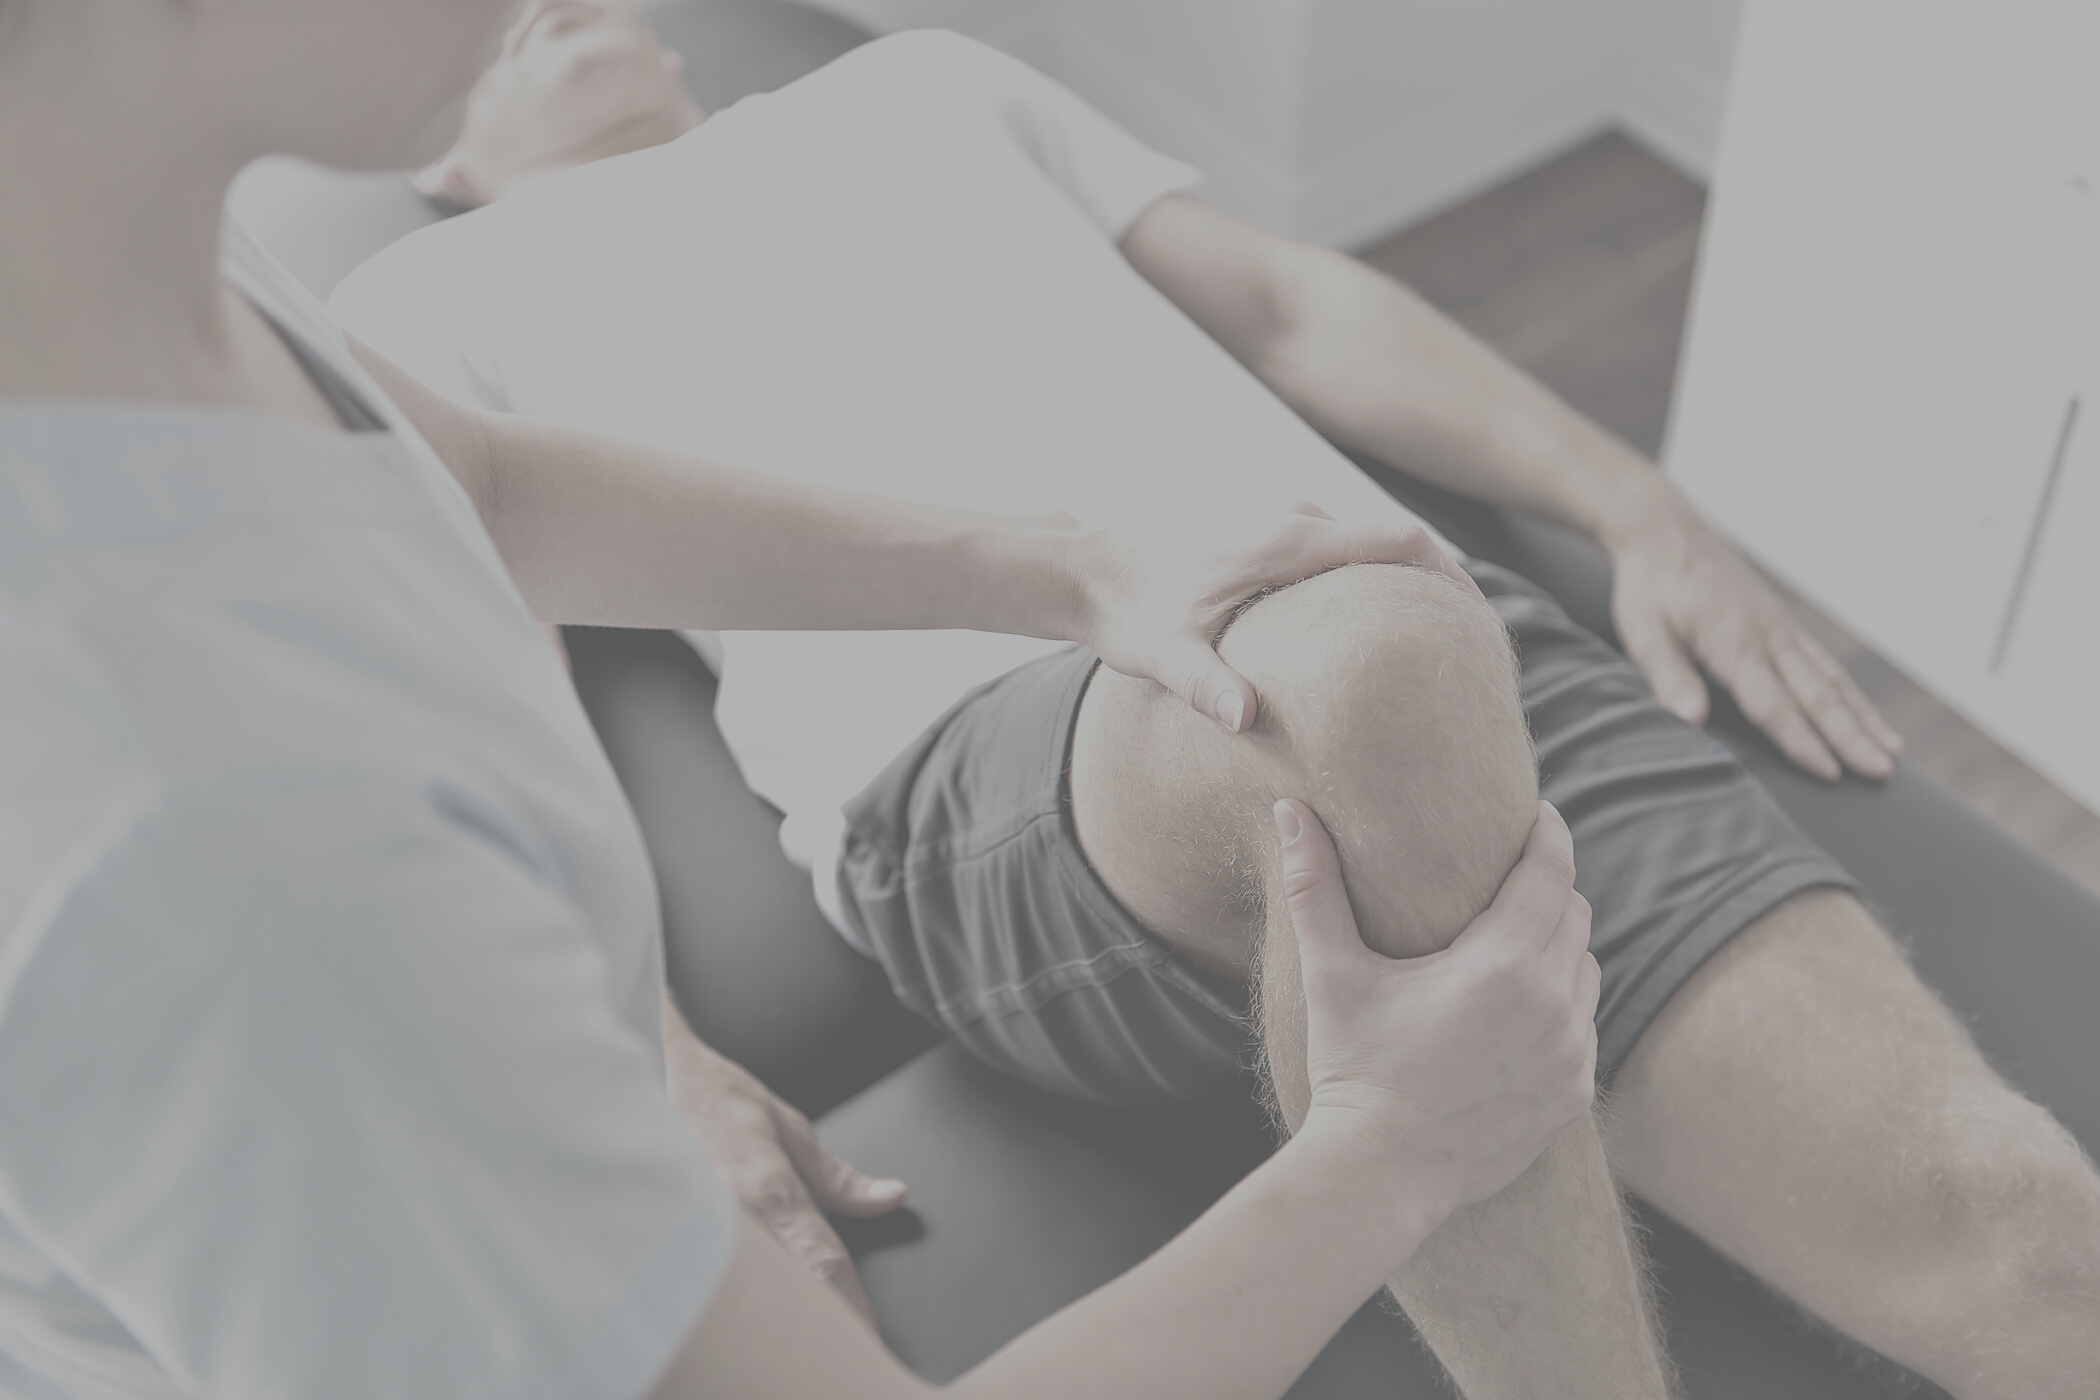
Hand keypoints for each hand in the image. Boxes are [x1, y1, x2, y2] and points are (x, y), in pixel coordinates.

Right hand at [660, 998, 904, 1326]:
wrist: (635, 1080)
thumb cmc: (709, 1099)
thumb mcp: (785, 1127)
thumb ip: (836, 1176)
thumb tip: (889, 1197)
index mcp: (767, 1191)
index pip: (823, 1262)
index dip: (853, 1307)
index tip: (870, 1334)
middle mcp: (732, 1223)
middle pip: (788, 1293)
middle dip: (816, 1315)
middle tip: (836, 1336)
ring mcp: (698, 1237)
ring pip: (750, 1296)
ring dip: (775, 1309)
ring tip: (790, 1323)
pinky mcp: (672, 1242)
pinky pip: (710, 1285)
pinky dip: (734, 1297)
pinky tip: (741, 1301)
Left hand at [1068, 504, 1474, 733]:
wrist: (1079, 565)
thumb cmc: (1123, 609)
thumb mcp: (1162, 655)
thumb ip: (1207, 685)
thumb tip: (1248, 719)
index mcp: (1285, 539)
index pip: (1399, 542)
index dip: (1453, 579)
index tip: (1488, 623)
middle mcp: (1292, 515)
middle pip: (1397, 541)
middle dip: (1443, 587)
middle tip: (1479, 648)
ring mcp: (1279, 515)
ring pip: (1366, 544)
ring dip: (1405, 583)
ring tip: (1437, 644)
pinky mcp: (1265, 527)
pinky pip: (1337, 547)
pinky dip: (1369, 579)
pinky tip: (1372, 629)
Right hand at [1279, 798, 1598, 1216]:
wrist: (1380, 1174)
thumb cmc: (1352, 1069)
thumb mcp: (1331, 974)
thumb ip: (1314, 886)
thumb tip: (1289, 809)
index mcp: (1500, 965)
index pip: (1551, 874)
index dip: (1548, 835)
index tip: (1537, 814)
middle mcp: (1552, 1005)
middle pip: (1576, 916)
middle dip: (1550, 890)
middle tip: (1514, 880)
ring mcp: (1571, 1054)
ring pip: (1588, 972)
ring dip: (1560, 950)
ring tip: (1517, 945)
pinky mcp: (1574, 1095)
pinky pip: (1586, 1029)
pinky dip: (1563, 1009)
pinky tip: (1521, 1013)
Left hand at [1607, 489, 1900, 780]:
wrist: (1666, 532)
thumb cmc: (1650, 588)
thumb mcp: (1644, 632)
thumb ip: (1669, 676)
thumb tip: (1690, 720)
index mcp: (1733, 644)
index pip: (1772, 704)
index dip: (1801, 741)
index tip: (1830, 773)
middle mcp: (1768, 637)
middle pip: (1817, 695)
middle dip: (1852, 737)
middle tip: (1882, 773)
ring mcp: (1781, 629)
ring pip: (1831, 679)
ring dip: (1863, 718)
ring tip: (1893, 752)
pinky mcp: (1783, 624)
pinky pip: (1825, 663)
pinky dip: (1850, 694)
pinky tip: (1866, 715)